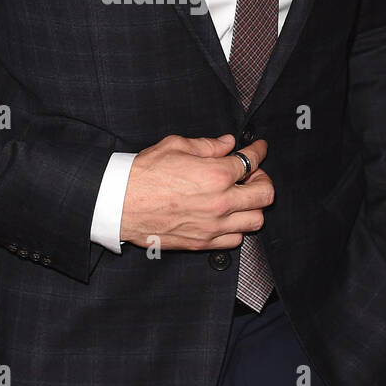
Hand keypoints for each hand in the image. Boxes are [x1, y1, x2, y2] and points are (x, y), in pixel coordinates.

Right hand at [120, 133, 273, 251]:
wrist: (120, 203)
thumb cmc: (143, 174)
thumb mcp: (176, 146)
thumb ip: (207, 145)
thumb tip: (227, 143)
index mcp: (216, 174)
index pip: (252, 161)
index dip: (259, 151)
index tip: (259, 148)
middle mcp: (221, 202)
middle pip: (265, 194)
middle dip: (263, 179)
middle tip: (252, 174)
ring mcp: (213, 226)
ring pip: (256, 220)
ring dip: (252, 206)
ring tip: (240, 196)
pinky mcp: (202, 242)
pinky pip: (235, 239)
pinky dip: (236, 227)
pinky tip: (226, 216)